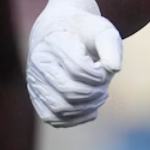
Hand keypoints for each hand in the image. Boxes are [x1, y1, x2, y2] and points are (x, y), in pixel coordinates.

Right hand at [26, 0, 121, 126]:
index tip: (107, 69)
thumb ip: (111, 46)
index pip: (79, 68)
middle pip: (70, 90)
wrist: (60, 32)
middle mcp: (39, 64)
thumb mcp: (102, 29)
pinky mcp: (37, 97)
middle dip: (95, 92)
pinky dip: (74, 120)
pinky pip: (52, 118)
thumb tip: (114, 69)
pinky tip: (90, 111)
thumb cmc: (85, 31)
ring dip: (87, 107)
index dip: (99, 74)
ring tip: (100, 97)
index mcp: (54, 43)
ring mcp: (35, 82)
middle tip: (105, 87)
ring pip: (60, 107)